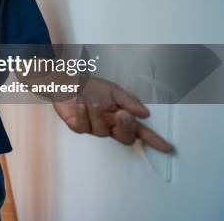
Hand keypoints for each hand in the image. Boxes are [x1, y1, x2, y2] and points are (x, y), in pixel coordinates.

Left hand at [52, 78, 172, 152]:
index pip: (140, 131)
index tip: (166, 147)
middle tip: (123, 114)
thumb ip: (128, 101)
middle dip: (125, 126)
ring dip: (98, 112)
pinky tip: (80, 102)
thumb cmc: (89, 87)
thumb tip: (144, 113)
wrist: (65, 83)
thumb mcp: (112, 90)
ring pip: (101, 130)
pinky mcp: (78, 127)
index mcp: (120, 117)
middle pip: (124, 137)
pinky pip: (83, 125)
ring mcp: (93, 128)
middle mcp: (109, 125)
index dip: (153, 140)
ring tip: (93, 99)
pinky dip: (82, 112)